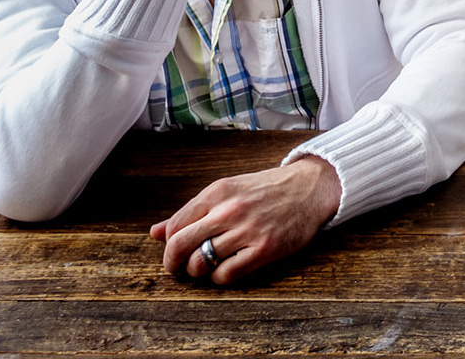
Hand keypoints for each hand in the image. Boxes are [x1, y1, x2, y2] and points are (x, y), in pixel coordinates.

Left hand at [150, 155, 341, 284]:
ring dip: (198, 271)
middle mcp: (229, 210)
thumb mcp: (228, 190)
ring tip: (207, 266)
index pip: (174, 227)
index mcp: (217, 192)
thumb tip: (154, 232)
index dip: (168, 244)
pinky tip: (227, 268)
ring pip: (201, 263)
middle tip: (178, 268)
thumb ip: (192, 211)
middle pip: (180, 246)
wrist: (310, 188)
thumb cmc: (267, 190)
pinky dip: (220, 277)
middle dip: (173, 263)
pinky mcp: (264, 249)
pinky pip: (226, 274)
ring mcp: (247, 230)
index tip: (175, 250)